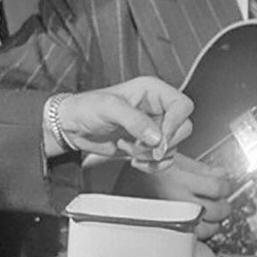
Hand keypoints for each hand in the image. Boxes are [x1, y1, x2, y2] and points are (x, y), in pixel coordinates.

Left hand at [55, 77, 192, 165]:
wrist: (72, 127)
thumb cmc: (86, 107)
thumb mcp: (108, 108)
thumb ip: (134, 120)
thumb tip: (156, 137)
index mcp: (152, 91)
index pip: (182, 105)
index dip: (175, 122)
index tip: (159, 137)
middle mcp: (157, 108)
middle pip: (183, 128)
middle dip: (161, 142)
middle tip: (139, 144)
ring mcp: (154, 128)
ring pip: (173, 146)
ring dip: (151, 155)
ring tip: (128, 147)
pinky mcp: (148, 145)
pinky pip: (164, 160)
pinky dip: (152, 165)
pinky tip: (134, 160)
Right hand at [125, 153, 233, 240]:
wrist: (120, 180)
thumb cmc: (145, 168)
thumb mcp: (176, 160)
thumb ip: (203, 169)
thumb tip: (222, 175)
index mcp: (180, 179)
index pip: (218, 187)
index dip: (226, 186)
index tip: (223, 185)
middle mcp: (176, 200)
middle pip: (217, 210)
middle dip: (224, 205)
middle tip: (221, 200)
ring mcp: (172, 217)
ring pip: (208, 228)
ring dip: (215, 221)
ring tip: (210, 212)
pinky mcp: (167, 228)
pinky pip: (193, 236)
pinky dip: (201, 231)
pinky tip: (197, 222)